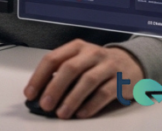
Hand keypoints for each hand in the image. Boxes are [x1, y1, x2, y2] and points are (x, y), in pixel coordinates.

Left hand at [24, 39, 142, 118]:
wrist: (132, 62)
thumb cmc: (97, 64)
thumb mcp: (80, 61)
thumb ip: (62, 73)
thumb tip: (41, 95)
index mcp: (76, 47)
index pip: (52, 59)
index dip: (39, 77)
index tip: (30, 93)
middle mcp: (91, 53)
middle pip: (69, 69)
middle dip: (54, 88)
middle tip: (45, 105)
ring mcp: (108, 65)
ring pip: (87, 81)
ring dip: (71, 99)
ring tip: (61, 113)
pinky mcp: (121, 80)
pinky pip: (104, 93)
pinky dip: (91, 105)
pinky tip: (81, 114)